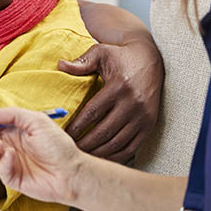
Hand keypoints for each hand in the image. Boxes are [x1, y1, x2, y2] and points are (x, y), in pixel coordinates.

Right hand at [0, 107, 82, 204]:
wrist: (72, 173)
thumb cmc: (58, 146)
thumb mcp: (37, 121)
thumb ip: (11, 115)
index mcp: (14, 128)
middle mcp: (9, 143)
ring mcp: (10, 161)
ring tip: (0, 148)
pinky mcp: (12, 178)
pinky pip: (0, 170)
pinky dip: (4, 164)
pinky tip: (13, 158)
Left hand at [61, 38, 162, 161]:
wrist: (150, 58)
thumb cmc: (120, 56)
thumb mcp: (101, 53)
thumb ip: (81, 62)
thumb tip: (60, 65)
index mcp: (119, 87)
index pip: (93, 113)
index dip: (76, 127)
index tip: (63, 135)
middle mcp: (133, 104)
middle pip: (104, 132)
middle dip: (85, 144)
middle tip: (69, 150)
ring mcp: (143, 116)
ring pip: (118, 143)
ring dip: (99, 153)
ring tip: (82, 156)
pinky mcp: (149, 124)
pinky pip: (132, 147)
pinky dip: (116, 156)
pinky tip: (102, 158)